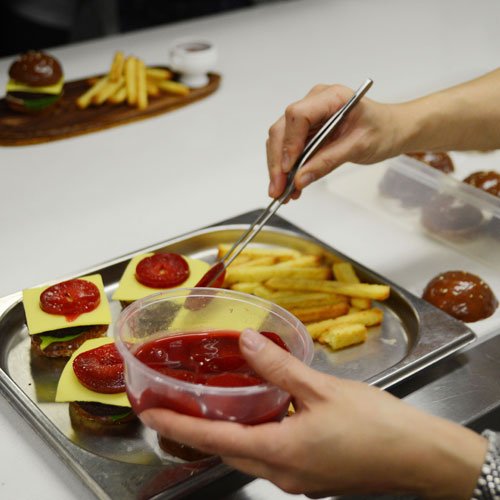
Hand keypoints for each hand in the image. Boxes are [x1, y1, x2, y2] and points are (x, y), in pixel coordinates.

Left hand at [140, 329, 486, 497]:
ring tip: (208, 407)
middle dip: (196, 432)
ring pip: (248, 455)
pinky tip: (260, 414)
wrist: (421, 457)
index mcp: (281, 453)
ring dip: (225, 434)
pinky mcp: (313, 475)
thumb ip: (279, 367)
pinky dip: (254, 436)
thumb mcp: (322, 389)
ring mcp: (299, 479)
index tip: (150, 412)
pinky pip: (271, 455)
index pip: (214, 441)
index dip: (178, 425)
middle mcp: (283, 473)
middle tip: (173, 406)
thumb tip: (246, 341)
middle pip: (227, 452)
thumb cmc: (376, 425)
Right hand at [266, 83, 403, 198]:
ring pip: (281, 141)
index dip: (289, 142)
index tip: (289, 168)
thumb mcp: (359, 147)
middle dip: (278, 162)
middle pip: (282, 130)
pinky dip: (287, 169)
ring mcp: (308, 118)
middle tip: (278, 189)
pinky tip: (290, 187)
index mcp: (331, 98)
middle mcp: (314, 104)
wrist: (391, 129)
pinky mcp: (307, 132)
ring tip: (283, 193)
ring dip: (278, 168)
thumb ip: (327, 161)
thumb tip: (300, 179)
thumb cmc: (382, 130)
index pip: (297, 115)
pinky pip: (290, 150)